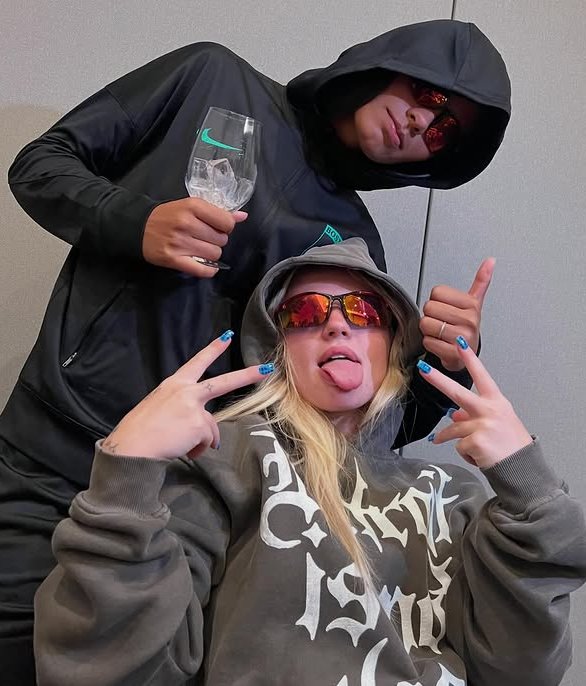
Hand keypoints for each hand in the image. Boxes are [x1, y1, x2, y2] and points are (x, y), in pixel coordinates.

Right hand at [102, 333, 271, 459]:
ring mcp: (194, 407)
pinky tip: (184, 451)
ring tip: (183, 447)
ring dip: (203, 441)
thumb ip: (181, 409)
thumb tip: (198, 424)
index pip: (197, 362)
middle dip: (248, 375)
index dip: (213, 349)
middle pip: (224, 382)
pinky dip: (198, 450)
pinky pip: (208, 441)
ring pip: (212, 427)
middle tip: (268, 369)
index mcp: (174, 384)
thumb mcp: (158, 409)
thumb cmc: (139, 432)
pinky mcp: (199, 424)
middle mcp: (186, 391)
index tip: (227, 336)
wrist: (131, 448)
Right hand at [142, 198, 247, 276]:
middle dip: (217, 240)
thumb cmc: (168, 215)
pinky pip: (203, 270)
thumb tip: (243, 216)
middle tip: (204, 238)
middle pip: (221, 240)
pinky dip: (208, 270)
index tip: (216, 227)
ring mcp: (180, 243)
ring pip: (215, 255)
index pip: (227, 222)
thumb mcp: (190, 206)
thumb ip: (217, 212)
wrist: (138, 227)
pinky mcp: (174, 260)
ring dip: (211, 254)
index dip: (225, 227)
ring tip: (199, 248)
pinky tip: (204, 265)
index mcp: (192, 207)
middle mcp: (187, 224)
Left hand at [417, 337, 531, 467]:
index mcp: (497, 402)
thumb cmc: (512, 446)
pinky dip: (466, 455)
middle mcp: (489, 410)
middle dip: (437, 379)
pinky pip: (459, 446)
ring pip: (454, 429)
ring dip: (457, 441)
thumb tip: (454, 416)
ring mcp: (482, 425)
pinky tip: (481, 457)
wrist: (522, 469)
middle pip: (457, 392)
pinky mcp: (475, 441)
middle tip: (422, 368)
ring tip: (475, 449)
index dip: (470, 358)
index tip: (460, 342)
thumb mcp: (497, 425)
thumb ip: (475, 417)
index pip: (482, 375)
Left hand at [419, 258, 494, 370]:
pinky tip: (440, 343)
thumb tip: (491, 261)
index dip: (436, 300)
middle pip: (429, 307)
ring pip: (426, 324)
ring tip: (440, 332)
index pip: (436, 292)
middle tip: (442, 321)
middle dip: (430, 315)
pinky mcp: (452, 353)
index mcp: (472, 305)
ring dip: (428, 330)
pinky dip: (429, 343)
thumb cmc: (466, 326)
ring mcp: (461, 337)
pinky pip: (427, 341)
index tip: (446, 308)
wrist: (468, 355)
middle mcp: (469, 320)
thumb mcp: (474, 303)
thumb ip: (481, 281)